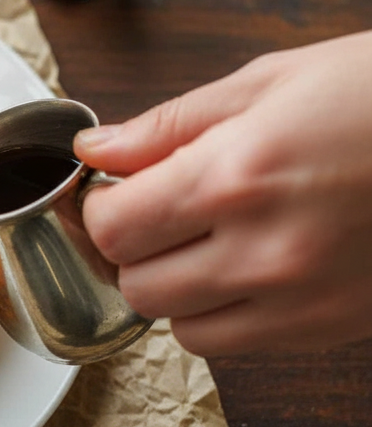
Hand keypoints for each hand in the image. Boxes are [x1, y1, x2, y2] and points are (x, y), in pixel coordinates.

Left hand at [75, 30, 371, 356]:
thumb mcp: (266, 82)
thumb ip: (165, 127)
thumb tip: (95, 150)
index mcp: (235, 177)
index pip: (112, 228)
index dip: (102, 207)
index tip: (118, 190)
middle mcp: (262, 250)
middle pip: (136, 285)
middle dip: (134, 248)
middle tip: (161, 212)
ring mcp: (301, 299)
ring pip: (178, 326)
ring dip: (174, 287)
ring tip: (208, 239)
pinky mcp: (332, 328)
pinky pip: (234, 345)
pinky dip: (221, 314)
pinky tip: (246, 267)